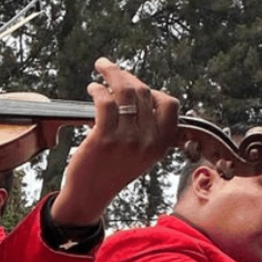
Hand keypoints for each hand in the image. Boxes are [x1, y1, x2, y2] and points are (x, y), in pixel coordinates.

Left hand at [50, 58, 178, 226]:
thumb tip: (140, 91)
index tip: (137, 86)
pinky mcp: (104, 138)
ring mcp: (127, 140)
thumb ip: (147, 128)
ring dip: (112, 73)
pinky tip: (93, 88)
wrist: (91, 194)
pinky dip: (98, 89)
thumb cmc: (112, 169)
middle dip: (126, 76)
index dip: (153, 90)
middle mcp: (148, 141)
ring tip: (102, 68)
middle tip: (111, 70)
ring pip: (125, 91)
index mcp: (161, 144)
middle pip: (144, 92)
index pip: (170, 105)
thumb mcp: (141, 153)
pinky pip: (106, 101)